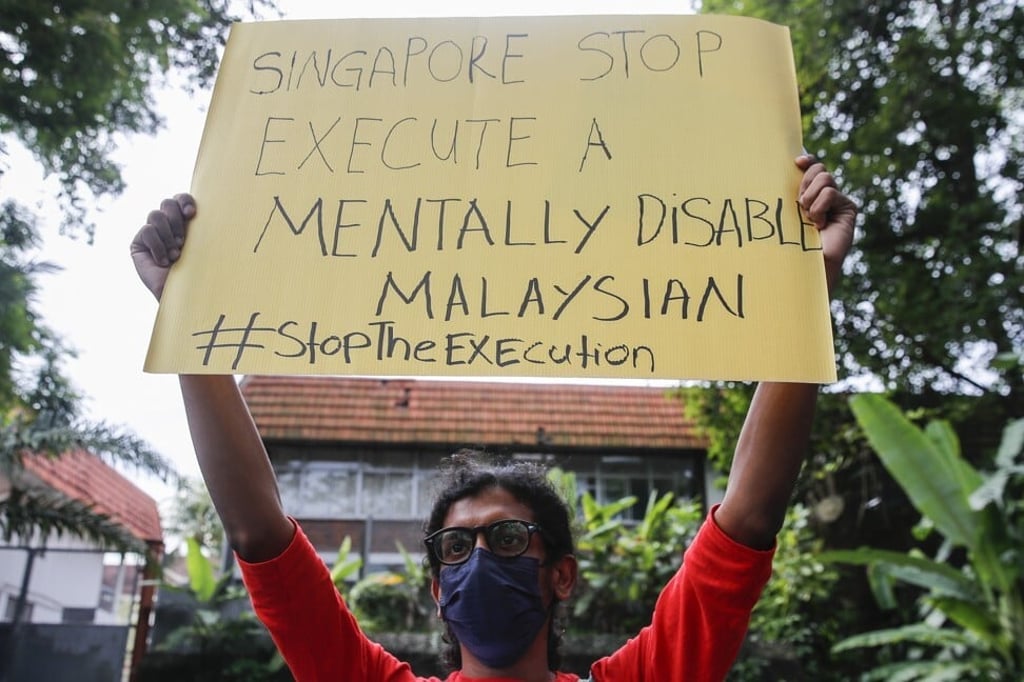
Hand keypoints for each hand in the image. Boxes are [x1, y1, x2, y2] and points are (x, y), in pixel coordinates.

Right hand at [130, 193, 195, 299]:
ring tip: (177, 255)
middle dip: (176, 219)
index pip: (181, 199)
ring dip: (168, 235)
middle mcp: (168, 225)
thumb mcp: (205, 246)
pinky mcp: (139, 244)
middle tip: (184, 240)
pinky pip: (146, 231)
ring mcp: (152, 234)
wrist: (185, 297)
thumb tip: (214, 201)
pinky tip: (164, 262)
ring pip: (156, 215)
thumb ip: (203, 226)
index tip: (192, 213)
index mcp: (186, 222)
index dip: (184, 200)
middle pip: (167, 202)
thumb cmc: (202, 273)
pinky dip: (157, 246)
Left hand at [795, 155, 856, 294]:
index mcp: (810, 193)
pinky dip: (820, 207)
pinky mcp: (848, 208)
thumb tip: (789, 168)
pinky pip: (831, 193)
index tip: (797, 162)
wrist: (806, 263)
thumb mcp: (786, 211)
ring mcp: (838, 201)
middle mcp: (825, 195)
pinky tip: (819, 224)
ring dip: (811, 196)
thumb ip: (790, 192)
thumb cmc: (789, 241)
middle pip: (819, 169)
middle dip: (806, 181)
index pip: (812, 167)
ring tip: (807, 216)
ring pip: (825, 178)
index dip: (807, 160)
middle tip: (799, 203)